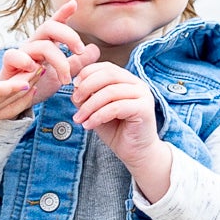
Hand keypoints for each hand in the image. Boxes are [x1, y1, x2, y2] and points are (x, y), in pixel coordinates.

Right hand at [0, 2, 97, 107]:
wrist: (17, 100)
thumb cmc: (37, 84)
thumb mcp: (62, 72)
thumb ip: (77, 62)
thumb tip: (94, 49)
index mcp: (46, 42)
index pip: (55, 24)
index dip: (63, 12)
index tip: (74, 4)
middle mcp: (33, 43)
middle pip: (49, 27)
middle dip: (68, 36)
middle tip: (80, 51)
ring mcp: (21, 53)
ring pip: (42, 46)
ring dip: (59, 62)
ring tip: (66, 80)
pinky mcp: (8, 64)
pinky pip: (13, 55)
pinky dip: (25, 61)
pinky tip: (35, 70)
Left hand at [71, 61, 172, 199]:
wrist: (136, 153)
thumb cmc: (117, 131)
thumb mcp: (96, 110)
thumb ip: (88, 97)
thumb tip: (75, 88)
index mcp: (127, 80)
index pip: (106, 67)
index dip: (87, 73)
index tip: (74, 87)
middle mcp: (137, 84)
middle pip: (109, 75)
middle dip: (87, 87)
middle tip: (74, 101)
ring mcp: (143, 95)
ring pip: (110, 92)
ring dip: (90, 105)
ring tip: (79, 118)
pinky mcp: (144, 109)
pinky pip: (116, 107)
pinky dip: (98, 116)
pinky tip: (88, 125)